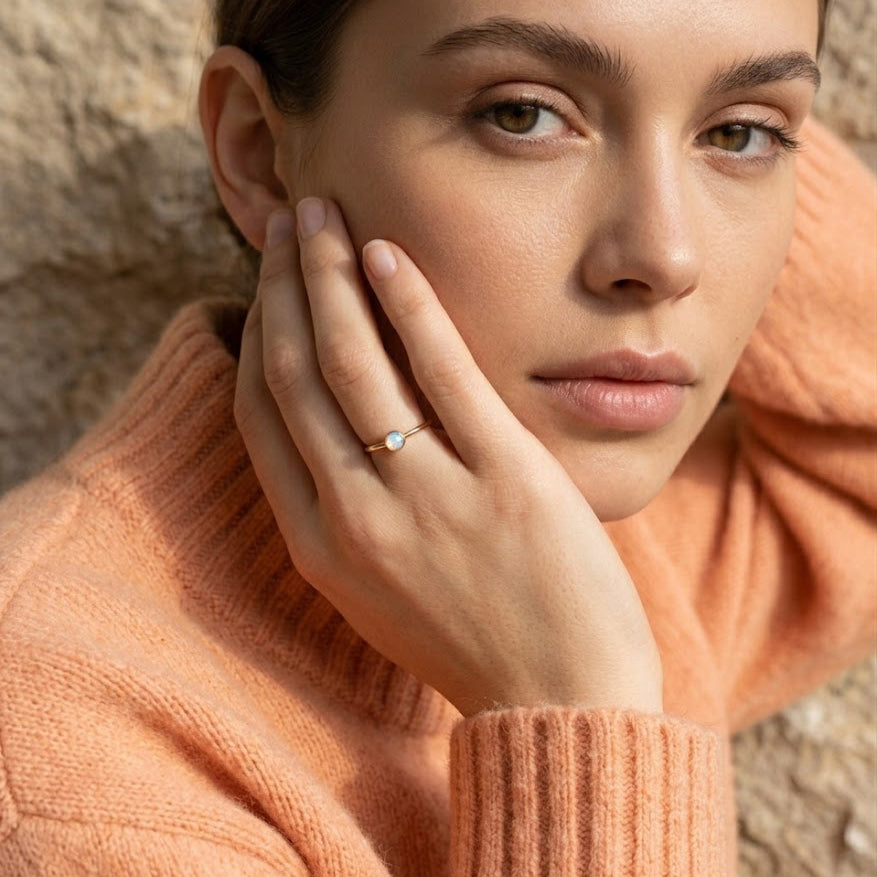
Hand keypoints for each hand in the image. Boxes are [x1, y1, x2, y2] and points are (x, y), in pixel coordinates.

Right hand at [235, 198, 662, 717]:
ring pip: (352, 360)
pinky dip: (407, 302)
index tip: (269, 289)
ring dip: (330, 275)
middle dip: (284, 287)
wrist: (562, 700)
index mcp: (320, 547)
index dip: (257, 338)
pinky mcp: (501, 476)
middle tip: (287, 225)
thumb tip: (336, 422)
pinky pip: (440, 369)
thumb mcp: (381, 589)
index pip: (262, 416)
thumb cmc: (474, 640)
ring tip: (323, 215)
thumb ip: (347, 511)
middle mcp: (355, 517)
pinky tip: (388, 253)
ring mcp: (425, 496)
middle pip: (296, 374)